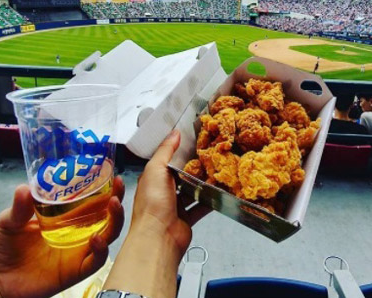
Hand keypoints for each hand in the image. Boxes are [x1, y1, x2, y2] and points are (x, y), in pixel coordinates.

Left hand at [0, 178, 124, 297]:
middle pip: (107, 215)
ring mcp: (79, 251)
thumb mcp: (9, 222)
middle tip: (118, 187)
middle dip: (117, 200)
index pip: (92, 200)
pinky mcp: (77, 270)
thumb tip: (24, 188)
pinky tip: (96, 239)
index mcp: (67, 217)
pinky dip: (101, 250)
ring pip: (108, 235)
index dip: (105, 188)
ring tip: (113, 205)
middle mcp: (78, 232)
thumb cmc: (6, 248)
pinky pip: (96, 261)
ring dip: (115, 220)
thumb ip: (19, 208)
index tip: (112, 173)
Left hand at [131, 129, 209, 256]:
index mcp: (153, 178)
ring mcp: (175, 205)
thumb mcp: (156, 169)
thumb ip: (166, 150)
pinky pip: (201, 206)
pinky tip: (219, 193)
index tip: (194, 141)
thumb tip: (174, 133)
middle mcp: (163, 191)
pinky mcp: (187, 217)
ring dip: (203, 183)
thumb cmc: (152, 204)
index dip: (179, 150)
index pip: (167, 160)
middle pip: (182, 175)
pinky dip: (210, 201)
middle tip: (211, 155)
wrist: (158, 238)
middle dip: (194, 167)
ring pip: (192, 190)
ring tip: (217, 171)